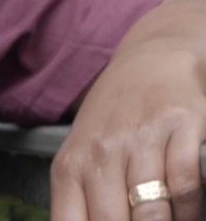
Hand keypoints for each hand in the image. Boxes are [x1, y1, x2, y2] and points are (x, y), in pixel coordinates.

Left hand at [51, 0, 205, 220]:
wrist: (152, 58)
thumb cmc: (114, 118)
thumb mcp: (85, 155)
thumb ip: (82, 203)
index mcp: (73, 164)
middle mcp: (103, 150)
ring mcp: (141, 136)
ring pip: (153, 212)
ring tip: (163, 220)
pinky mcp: (180, 125)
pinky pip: (186, 186)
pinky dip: (190, 210)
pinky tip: (186, 212)